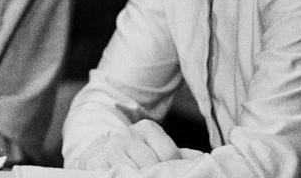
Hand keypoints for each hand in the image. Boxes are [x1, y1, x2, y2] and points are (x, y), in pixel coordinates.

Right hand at [72, 120, 199, 171]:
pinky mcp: (97, 164)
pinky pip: (117, 176)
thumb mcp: (155, 145)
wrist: (97, 148)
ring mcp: (111, 150)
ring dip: (141, 177)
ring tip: (145, 177)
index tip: (171, 172)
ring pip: (135, 172)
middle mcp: (127, 135)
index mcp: (146, 128)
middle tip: (159, 176)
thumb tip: (203, 159)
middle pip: (152, 164)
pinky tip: (130, 177)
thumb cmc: (134, 151)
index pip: (169, 152)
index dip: (172, 167)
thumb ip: (179, 154)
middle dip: (158, 175)